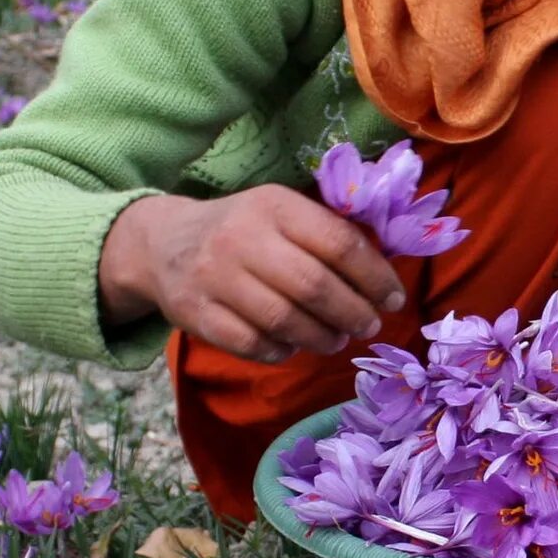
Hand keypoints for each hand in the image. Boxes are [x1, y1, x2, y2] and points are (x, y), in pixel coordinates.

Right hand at [100, 188, 404, 363]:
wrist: (162, 243)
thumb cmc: (243, 229)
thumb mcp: (280, 212)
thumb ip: (327, 234)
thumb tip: (386, 275)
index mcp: (273, 205)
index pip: (338, 243)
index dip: (375, 277)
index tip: (394, 299)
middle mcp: (241, 238)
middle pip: (314, 286)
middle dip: (354, 313)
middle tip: (370, 326)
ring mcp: (214, 277)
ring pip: (284, 321)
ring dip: (322, 337)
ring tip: (338, 339)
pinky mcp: (195, 314)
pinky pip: (252, 345)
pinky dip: (282, 352)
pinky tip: (294, 346)